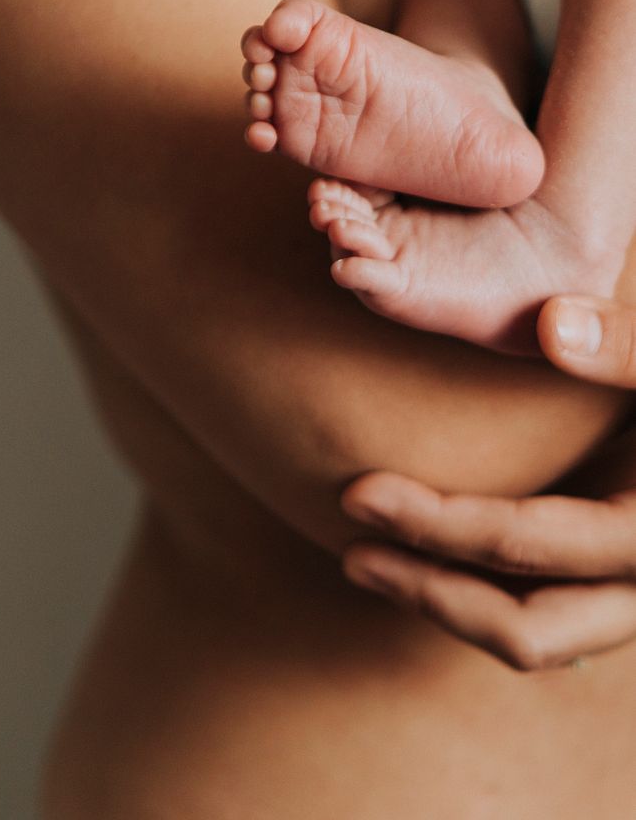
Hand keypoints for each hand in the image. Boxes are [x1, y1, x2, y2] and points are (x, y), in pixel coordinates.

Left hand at [340, 294, 635, 670]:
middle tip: (353, 550)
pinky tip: (434, 560)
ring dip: (450, 605)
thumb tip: (550, 325)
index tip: (359, 494)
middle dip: (432, 593)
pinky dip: (484, 595)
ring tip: (371, 562)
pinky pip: (549, 612)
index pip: (528, 545)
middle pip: (528, 631)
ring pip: (537, 637)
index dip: (438, 527)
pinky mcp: (623, 582)